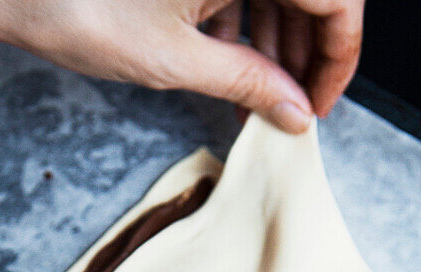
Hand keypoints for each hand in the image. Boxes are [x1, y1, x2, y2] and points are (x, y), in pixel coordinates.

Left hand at [0, 0, 364, 130]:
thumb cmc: (81, 7)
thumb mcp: (176, 60)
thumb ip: (247, 82)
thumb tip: (296, 112)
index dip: (339, 54)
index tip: (323, 102)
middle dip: (309, 52)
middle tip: (297, 108)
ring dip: (278, 43)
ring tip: (264, 100)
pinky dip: (245, 28)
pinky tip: (237, 73)